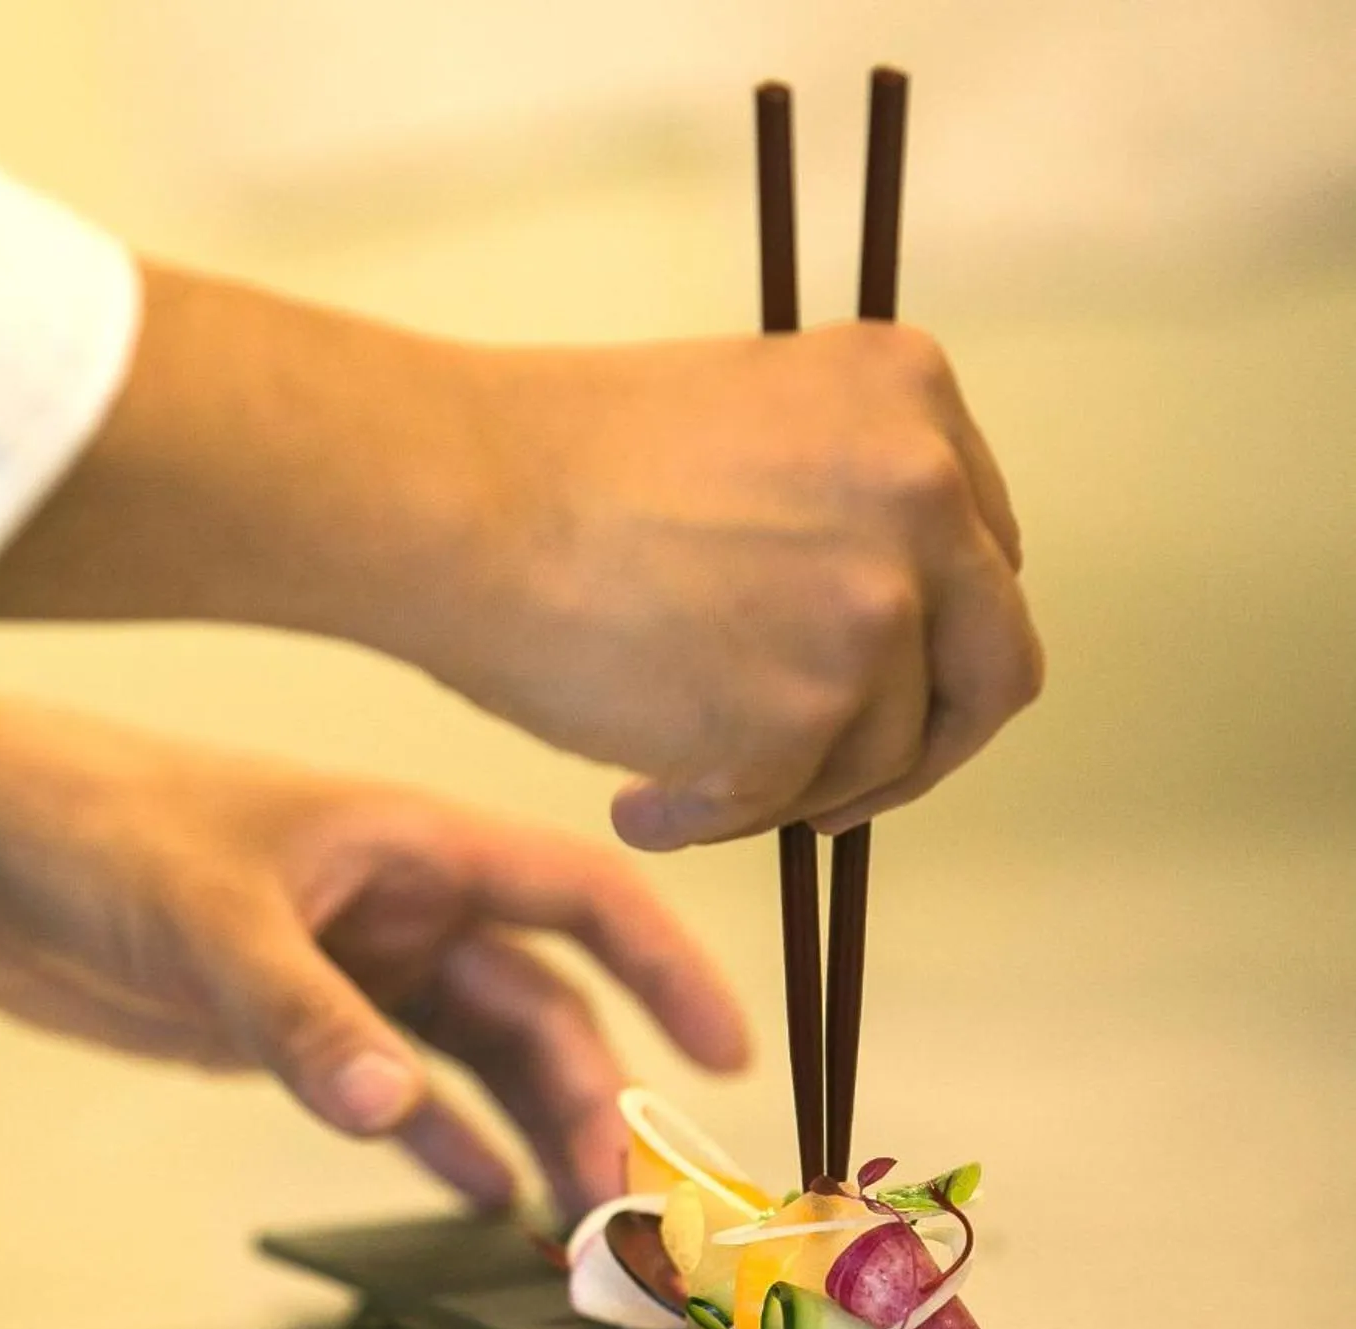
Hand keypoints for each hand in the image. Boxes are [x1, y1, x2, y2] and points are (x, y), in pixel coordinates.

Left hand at [0, 667, 748, 1213]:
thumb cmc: (97, 825)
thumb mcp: (208, 919)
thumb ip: (300, 1018)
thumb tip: (395, 1111)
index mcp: (410, 845)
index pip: (580, 894)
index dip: (667, 966)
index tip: (726, 1056)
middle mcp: (399, 906)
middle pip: (538, 1002)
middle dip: (590, 1094)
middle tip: (619, 1201)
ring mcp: (349, 967)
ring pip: (475, 1053)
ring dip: (526, 1128)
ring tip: (568, 1218)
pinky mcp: (291, 1022)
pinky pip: (396, 1088)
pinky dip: (439, 1137)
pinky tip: (474, 1192)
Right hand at [435, 323, 1039, 847]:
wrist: (450, 496)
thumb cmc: (544, 459)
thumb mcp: (743, 416)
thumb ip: (833, 492)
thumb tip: (863, 618)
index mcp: (910, 395)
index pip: (985, 557)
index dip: (929, 639)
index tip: (875, 684)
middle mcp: (923, 493)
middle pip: (991, 668)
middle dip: (920, 746)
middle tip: (845, 791)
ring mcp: (871, 609)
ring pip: (880, 755)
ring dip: (790, 789)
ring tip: (674, 785)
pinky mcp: (802, 715)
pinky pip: (777, 806)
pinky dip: (707, 821)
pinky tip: (640, 804)